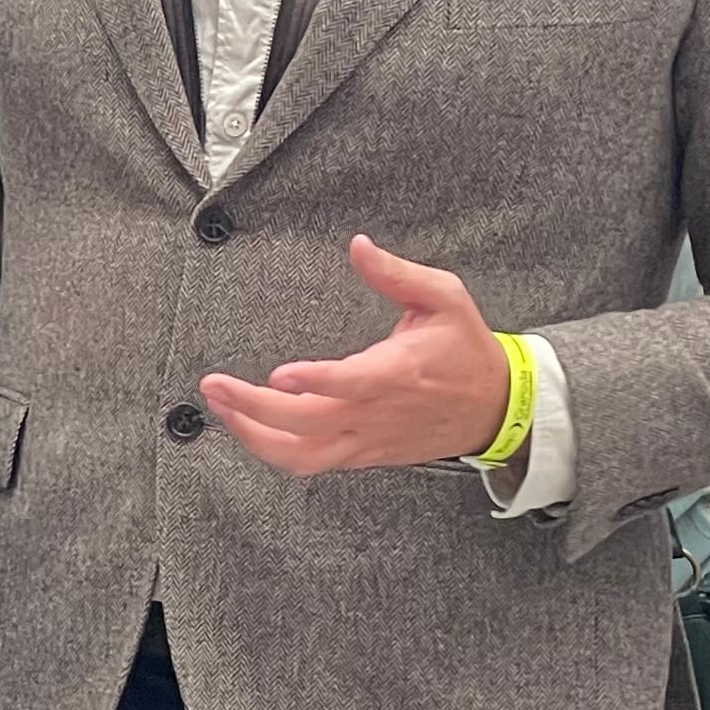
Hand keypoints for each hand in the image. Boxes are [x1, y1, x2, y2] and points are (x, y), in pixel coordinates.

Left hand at [198, 236, 508, 474]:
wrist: (496, 409)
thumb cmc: (466, 350)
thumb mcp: (445, 298)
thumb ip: (397, 273)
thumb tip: (359, 246)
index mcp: (396, 373)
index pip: (348, 383)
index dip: (312, 382)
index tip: (276, 374)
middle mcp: (375, 413)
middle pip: (306, 424)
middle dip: (252, 408)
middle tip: (213, 385)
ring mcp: (366, 440)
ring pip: (301, 456)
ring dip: (253, 436)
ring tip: (220, 408)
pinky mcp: (362, 455)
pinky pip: (310, 464)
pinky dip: (273, 450)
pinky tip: (247, 425)